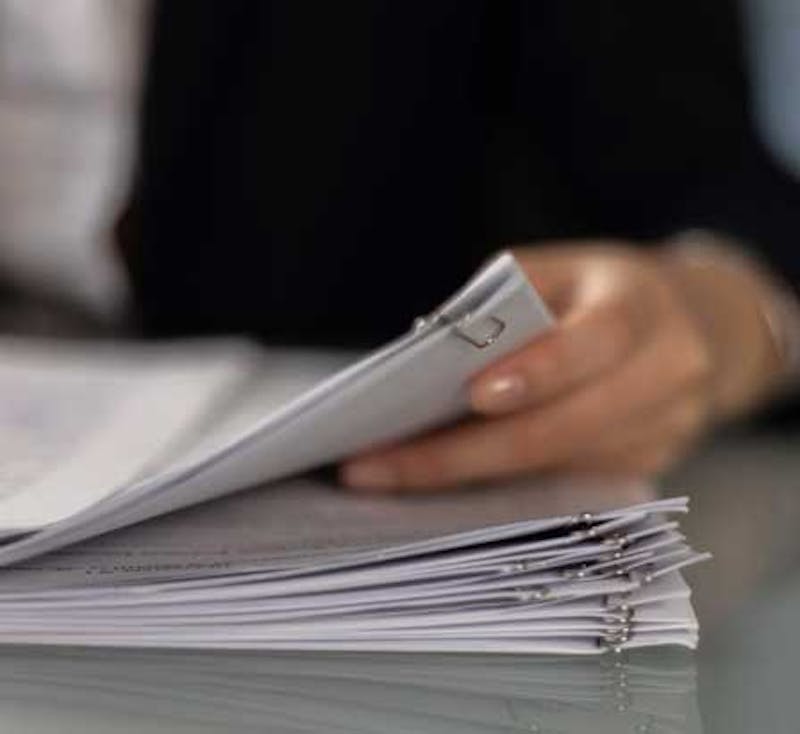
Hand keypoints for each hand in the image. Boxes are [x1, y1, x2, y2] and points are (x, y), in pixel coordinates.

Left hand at [341, 241, 784, 490]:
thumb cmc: (601, 292)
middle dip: (461, 455)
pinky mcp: (645, 467)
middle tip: (376, 467)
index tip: (470, 395)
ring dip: (465, 477)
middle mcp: (667, 375)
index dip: (536, 373)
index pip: (593, 344)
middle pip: (562, 429)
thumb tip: (430, 356)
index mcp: (641, 307)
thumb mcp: (559, 271)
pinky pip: (561, 485)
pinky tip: (439, 479)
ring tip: (386, 475)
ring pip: (553, 468)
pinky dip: (496, 484)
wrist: (692, 328)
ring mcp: (664, 432)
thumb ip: (503, 304)